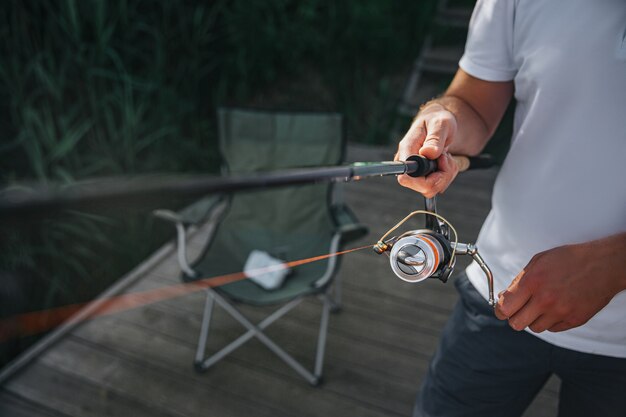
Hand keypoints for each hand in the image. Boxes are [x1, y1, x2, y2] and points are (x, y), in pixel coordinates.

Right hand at [395, 103, 459, 197]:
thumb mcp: (440, 123)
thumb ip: (435, 138)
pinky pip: (437, 187)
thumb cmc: (438, 121)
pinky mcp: (424, 177)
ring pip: (432, 189)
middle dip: (442, 176)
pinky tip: (446, 162)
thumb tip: (428, 153)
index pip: (405, 177)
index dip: (422, 179)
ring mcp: (415, 173)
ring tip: (446, 156)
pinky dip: (447, 176)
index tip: (438, 164)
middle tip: (446, 157)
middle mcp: (408, 164)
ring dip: (446, 175)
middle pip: (423, 187)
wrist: (439, 125)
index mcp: (407, 149)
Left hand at [495, 236, 625, 332]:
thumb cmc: (570, 259)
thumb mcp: (538, 261)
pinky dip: (551, 321)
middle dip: (514, 317)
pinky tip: (557, 307)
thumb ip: (518, 281)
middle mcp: (545, 299)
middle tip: (519, 309)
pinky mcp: (574, 320)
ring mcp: (561, 312)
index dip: (500, 310)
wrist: (604, 265)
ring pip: (534, 328)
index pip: (505, 308)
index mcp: (532, 282)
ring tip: (542, 304)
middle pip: (516, 324)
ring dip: (533, 318)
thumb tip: (503, 298)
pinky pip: (553, 329)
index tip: (502, 309)